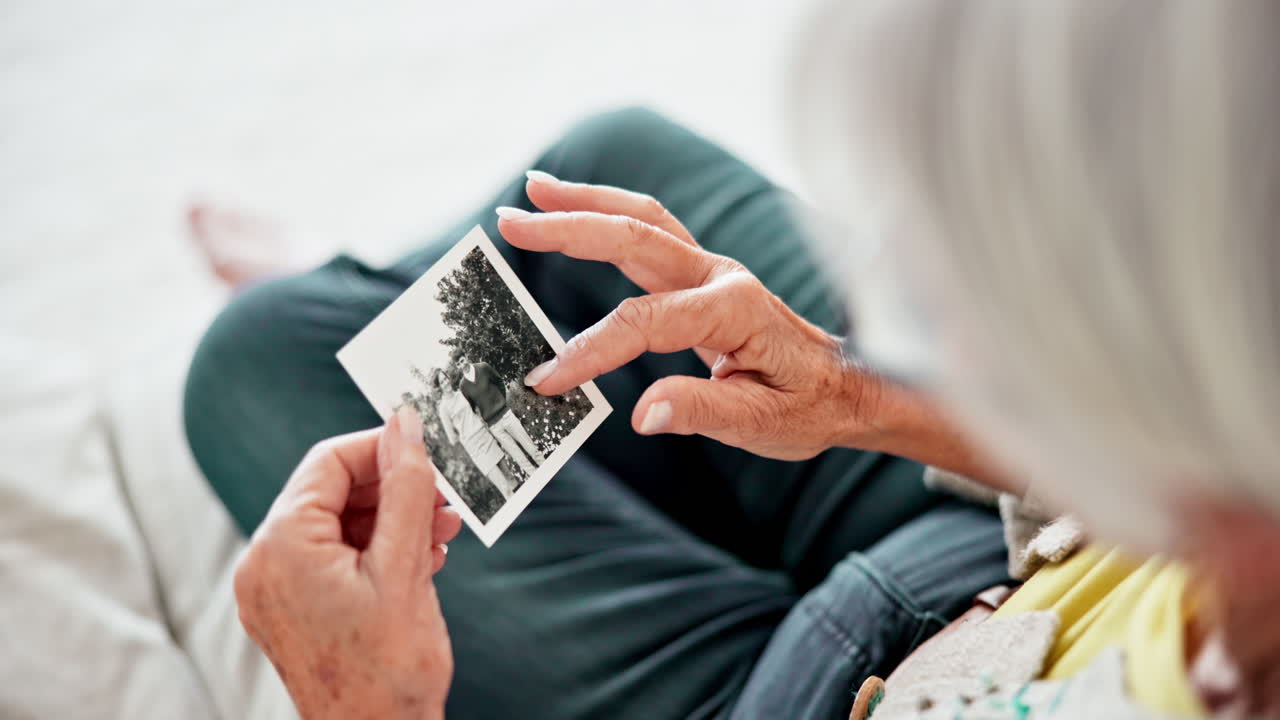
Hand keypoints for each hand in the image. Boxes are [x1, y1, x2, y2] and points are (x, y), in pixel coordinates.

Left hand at [233, 407, 461, 719]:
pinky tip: (419, 559)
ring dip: (392, 522)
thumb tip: (405, 425)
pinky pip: (332, 560)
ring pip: (336, 527)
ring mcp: (274, 592)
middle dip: (393, 490)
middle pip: (332, 493)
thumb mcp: (404, 565)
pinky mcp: (292, 613)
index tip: (427, 448)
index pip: (329, 462)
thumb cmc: (388, 670)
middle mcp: (264, 565)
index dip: (382, 448)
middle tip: (444, 497)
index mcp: (281, 546)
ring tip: (441, 533)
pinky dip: (375, 552)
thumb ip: (406, 486)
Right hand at [496, 172, 882, 460]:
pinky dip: (609, 213)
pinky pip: (651, 230)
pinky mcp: (702, 274)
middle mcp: (720, 276)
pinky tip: (576, 209)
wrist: (845, 386)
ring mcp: (712, 268)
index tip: (546, 379)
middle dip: (569, 227)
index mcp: (734, 310)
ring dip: (586, 201)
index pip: (644, 322)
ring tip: (534, 189)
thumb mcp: (761, 423)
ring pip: (642, 218)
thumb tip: (642, 414)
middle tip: (511, 223)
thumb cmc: (807, 405)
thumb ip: (700, 412)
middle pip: (635, 237)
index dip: (590, 350)